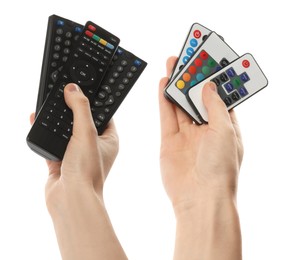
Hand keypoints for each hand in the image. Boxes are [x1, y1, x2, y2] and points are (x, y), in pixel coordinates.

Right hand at [30, 83, 125, 259]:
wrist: (71, 200)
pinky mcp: (61, 161)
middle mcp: (94, 146)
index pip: (104, 115)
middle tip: (64, 92)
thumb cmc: (87, 171)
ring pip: (66, 131)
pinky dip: (44, 131)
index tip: (85, 89)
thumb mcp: (87, 133)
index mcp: (108, 140)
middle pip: (82, 121)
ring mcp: (76, 154)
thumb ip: (81, 109)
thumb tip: (74, 89)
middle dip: (72, 108)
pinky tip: (36, 119)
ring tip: (50, 101)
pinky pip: (51, 141)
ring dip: (57, 119)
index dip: (95, 102)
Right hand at [159, 57, 243, 212]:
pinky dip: (164, 99)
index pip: (219, 98)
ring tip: (172, 65)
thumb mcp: (225, 131)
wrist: (199, 198)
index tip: (208, 62)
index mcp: (225, 128)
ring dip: (176, 85)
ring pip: (180, 105)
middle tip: (186, 59)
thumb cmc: (220, 169)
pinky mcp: (170, 140)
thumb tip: (209, 85)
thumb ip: (215, 106)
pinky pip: (166, 115)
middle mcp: (206, 130)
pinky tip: (164, 84)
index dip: (214, 80)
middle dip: (192, 79)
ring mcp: (187, 135)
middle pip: (197, 99)